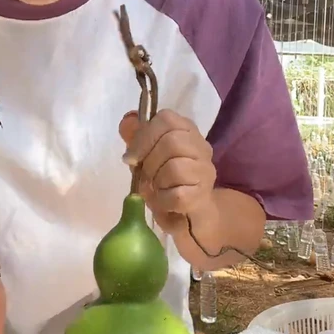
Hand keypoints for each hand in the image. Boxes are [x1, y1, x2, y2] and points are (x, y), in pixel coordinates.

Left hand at [119, 109, 216, 234]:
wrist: (187, 213)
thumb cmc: (164, 180)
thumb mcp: (145, 155)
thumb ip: (136, 137)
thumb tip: (128, 120)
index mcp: (185, 130)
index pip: (166, 119)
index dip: (144, 137)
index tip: (131, 157)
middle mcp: (201, 146)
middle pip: (171, 142)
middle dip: (149, 162)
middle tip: (146, 176)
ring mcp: (205, 171)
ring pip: (174, 168)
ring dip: (157, 182)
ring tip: (157, 188)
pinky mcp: (203, 196)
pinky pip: (177, 195)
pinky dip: (163, 201)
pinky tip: (164, 201)